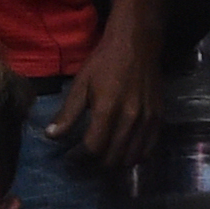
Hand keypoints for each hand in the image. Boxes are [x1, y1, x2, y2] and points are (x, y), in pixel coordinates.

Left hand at [49, 20, 158, 168]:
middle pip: (112, 158)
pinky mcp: (158, 119)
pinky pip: (148, 151)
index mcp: (107, 110)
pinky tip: (123, 153)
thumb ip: (68, 113)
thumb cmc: (105, 62)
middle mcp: (130, 119)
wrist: (137, 44)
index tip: (70, 158)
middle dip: (95, 164)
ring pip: (130, 158)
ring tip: (102, 158)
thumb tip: (51, 136)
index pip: (92, 148)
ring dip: (114, 163)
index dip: (79, 158)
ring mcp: (147, 121)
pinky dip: (134, 157)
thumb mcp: (81, 84)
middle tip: (84, 160)